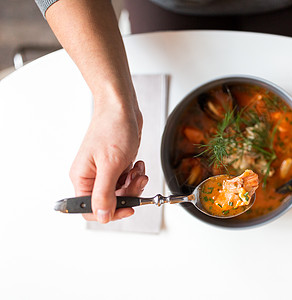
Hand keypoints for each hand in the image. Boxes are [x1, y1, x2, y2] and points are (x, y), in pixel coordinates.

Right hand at [69, 103, 146, 222]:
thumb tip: (102, 216)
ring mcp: (104, 171)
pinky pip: (126, 181)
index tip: (128, 208)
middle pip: (110, 202)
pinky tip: (137, 164)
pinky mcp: (115, 166)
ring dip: (134, 184)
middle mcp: (91, 177)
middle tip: (137, 181)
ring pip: (121, 193)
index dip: (110, 213)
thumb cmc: (112, 128)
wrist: (121, 107)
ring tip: (138, 170)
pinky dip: (135, 175)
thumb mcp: (111, 164)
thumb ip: (105, 193)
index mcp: (82, 178)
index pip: (90, 210)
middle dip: (128, 195)